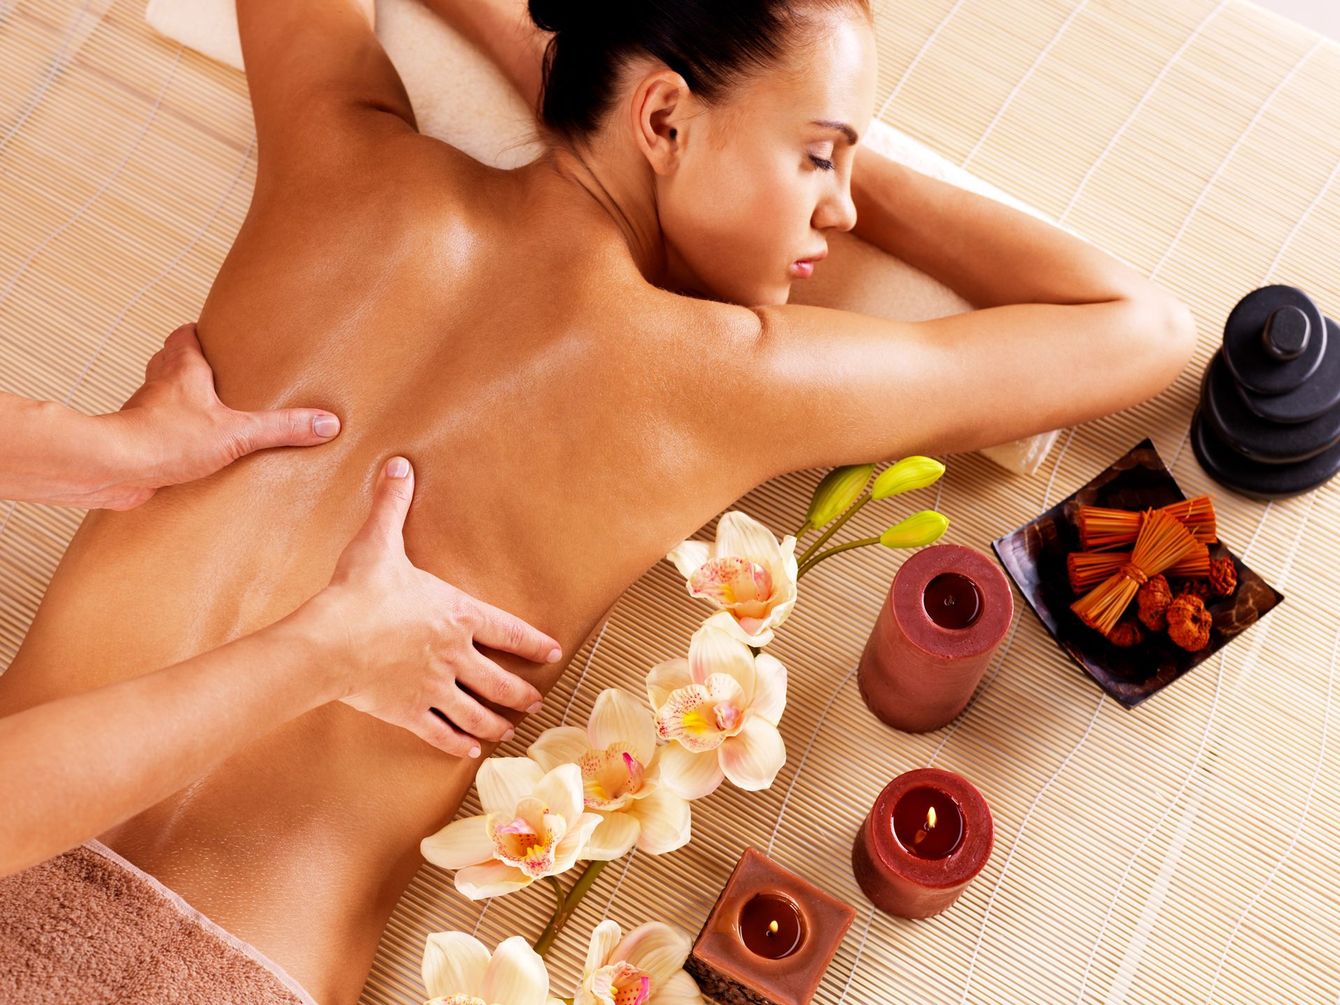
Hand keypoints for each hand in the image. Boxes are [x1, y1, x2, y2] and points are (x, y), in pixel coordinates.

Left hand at [95, 323, 341, 508]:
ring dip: (183, 403)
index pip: (186, 335)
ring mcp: (146, 414)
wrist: (112, 468)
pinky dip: (175, 438)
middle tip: (224, 374)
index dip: (202, 332)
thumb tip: (326, 423)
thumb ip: (281, 427)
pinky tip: (195, 453)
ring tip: (215, 414)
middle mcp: (160, 386)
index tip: (222, 335)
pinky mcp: (140, 444)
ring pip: (164, 398)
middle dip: (195, 366)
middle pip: (171, 362)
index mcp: (182, 369)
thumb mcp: (237, 432)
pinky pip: (159, 434)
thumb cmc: (164, 439)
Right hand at [304, 456, 561, 756]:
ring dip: (495, 720)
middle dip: (520, 691)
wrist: (330, 643)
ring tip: (508, 728)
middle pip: (499, 680)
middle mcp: (455, 655)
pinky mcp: (409, 713)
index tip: (553, 652)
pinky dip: (457, 742)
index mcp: (457, 615)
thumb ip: (392, 506)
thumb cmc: (358, 592)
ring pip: (476, 710)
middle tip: (535, 700)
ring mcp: (434, 687)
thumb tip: (398, 465)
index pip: (508, 630)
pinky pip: (440, 732)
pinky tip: (469, 750)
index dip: (533, 641)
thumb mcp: (378, 543)